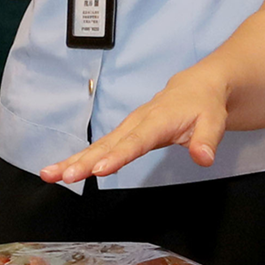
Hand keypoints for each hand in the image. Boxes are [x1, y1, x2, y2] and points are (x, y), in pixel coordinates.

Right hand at [39, 67, 232, 182]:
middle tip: (64, 176)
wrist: (195, 88)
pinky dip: (79, 159)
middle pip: (107, 144)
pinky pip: (99, 148)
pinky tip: (62, 172)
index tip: (100, 170)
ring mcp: (126, 128)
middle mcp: (136, 123)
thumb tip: (204, 158)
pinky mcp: (122, 134)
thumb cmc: (203, 105)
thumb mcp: (214, 121)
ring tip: (49, 175)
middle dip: (84, 161)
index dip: (118, 156)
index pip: (136, 141)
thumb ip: (206, 140)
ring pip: (97, 146)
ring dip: (72, 161)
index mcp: (158, 120)